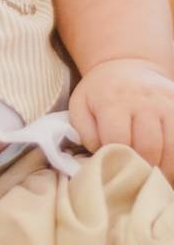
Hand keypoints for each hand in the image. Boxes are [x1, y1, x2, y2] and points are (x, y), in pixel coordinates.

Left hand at [69, 58, 173, 178]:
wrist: (127, 65)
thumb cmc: (100, 93)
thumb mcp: (80, 106)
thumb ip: (84, 132)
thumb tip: (99, 155)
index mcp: (111, 100)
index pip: (118, 139)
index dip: (117, 159)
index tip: (115, 168)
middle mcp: (142, 100)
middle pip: (149, 146)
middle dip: (143, 169)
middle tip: (136, 178)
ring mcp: (165, 102)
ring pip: (173, 147)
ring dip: (165, 169)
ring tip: (153, 176)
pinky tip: (167, 165)